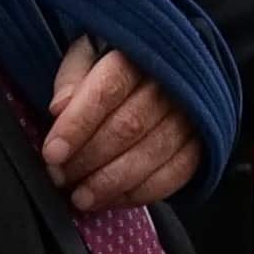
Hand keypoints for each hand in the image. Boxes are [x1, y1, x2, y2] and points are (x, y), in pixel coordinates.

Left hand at [40, 39, 203, 213]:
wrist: (164, 71)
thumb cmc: (116, 65)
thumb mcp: (88, 55)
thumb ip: (72, 78)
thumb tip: (59, 108)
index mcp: (138, 54)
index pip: (108, 89)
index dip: (78, 124)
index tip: (52, 153)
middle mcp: (171, 83)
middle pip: (129, 126)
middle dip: (89, 158)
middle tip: (60, 178)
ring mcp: (191, 114)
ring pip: (152, 153)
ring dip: (111, 182)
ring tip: (81, 197)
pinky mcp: (201, 143)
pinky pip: (175, 173)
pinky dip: (141, 192)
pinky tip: (112, 199)